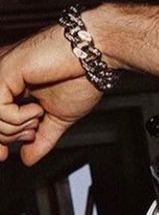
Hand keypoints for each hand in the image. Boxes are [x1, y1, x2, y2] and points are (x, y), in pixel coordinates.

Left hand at [0, 24, 103, 163]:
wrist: (94, 56)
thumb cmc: (82, 75)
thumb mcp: (59, 117)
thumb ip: (42, 137)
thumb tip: (28, 158)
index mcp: (13, 85)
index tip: (4, 155)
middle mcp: (3, 77)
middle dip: (8, 136)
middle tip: (32, 133)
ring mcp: (2, 74)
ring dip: (16, 127)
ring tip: (39, 116)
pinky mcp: (4, 71)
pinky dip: (18, 118)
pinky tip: (36, 109)